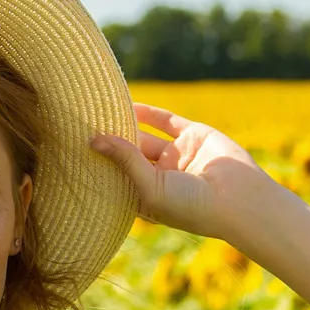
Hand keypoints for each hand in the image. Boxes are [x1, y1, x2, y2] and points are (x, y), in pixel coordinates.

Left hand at [91, 103, 281, 240]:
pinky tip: (125, 103)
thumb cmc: (191, 207)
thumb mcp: (149, 187)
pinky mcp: (193, 136)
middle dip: (108, 141)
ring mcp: (176, 156)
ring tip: (97, 110)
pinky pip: (165, 121)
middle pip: (126, 154)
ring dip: (124, 124)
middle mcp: (159, 177)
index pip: (115, 177)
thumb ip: (124, 160)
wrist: (239, 200)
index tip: (69, 150)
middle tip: (77, 124)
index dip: (97, 164)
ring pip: (144, 135)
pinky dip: (147, 112)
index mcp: (146, 197)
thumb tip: (93, 139)